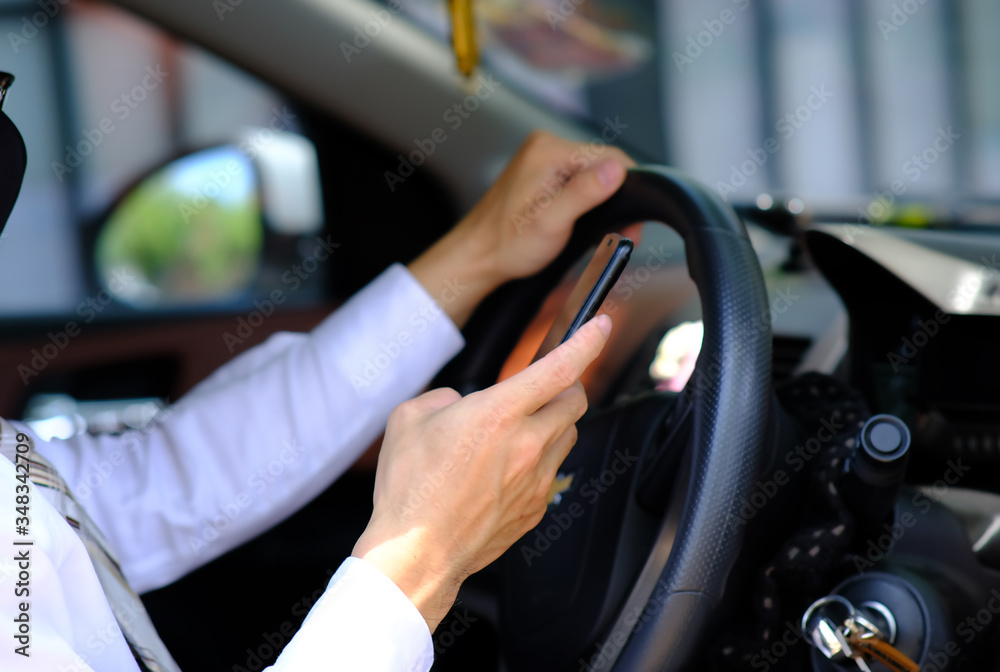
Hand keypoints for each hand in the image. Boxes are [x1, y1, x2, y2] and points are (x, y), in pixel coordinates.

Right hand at [352, 315, 612, 631]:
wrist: (416, 553)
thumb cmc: (410, 488)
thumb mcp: (409, 419)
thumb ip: (442, 397)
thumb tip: (459, 403)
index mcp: (498, 413)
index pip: (559, 368)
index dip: (587, 341)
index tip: (600, 326)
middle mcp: (527, 444)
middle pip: (576, 402)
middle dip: (568, 385)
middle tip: (548, 384)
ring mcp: (536, 479)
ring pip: (568, 436)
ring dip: (554, 423)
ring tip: (520, 430)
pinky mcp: (536, 508)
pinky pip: (551, 473)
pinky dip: (539, 462)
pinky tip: (506, 470)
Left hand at [408, 131, 633, 326]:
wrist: (477, 256)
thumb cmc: (506, 244)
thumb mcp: (551, 222)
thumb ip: (584, 193)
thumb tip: (617, 170)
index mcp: (548, 150)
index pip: (610, 156)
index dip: (629, 188)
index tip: (631, 221)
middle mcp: (545, 147)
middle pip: (602, 165)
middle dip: (615, 200)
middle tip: (619, 235)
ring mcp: (542, 159)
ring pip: (592, 176)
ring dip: (602, 204)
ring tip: (599, 234)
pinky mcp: (541, 174)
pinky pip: (577, 182)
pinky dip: (586, 204)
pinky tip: (582, 225)